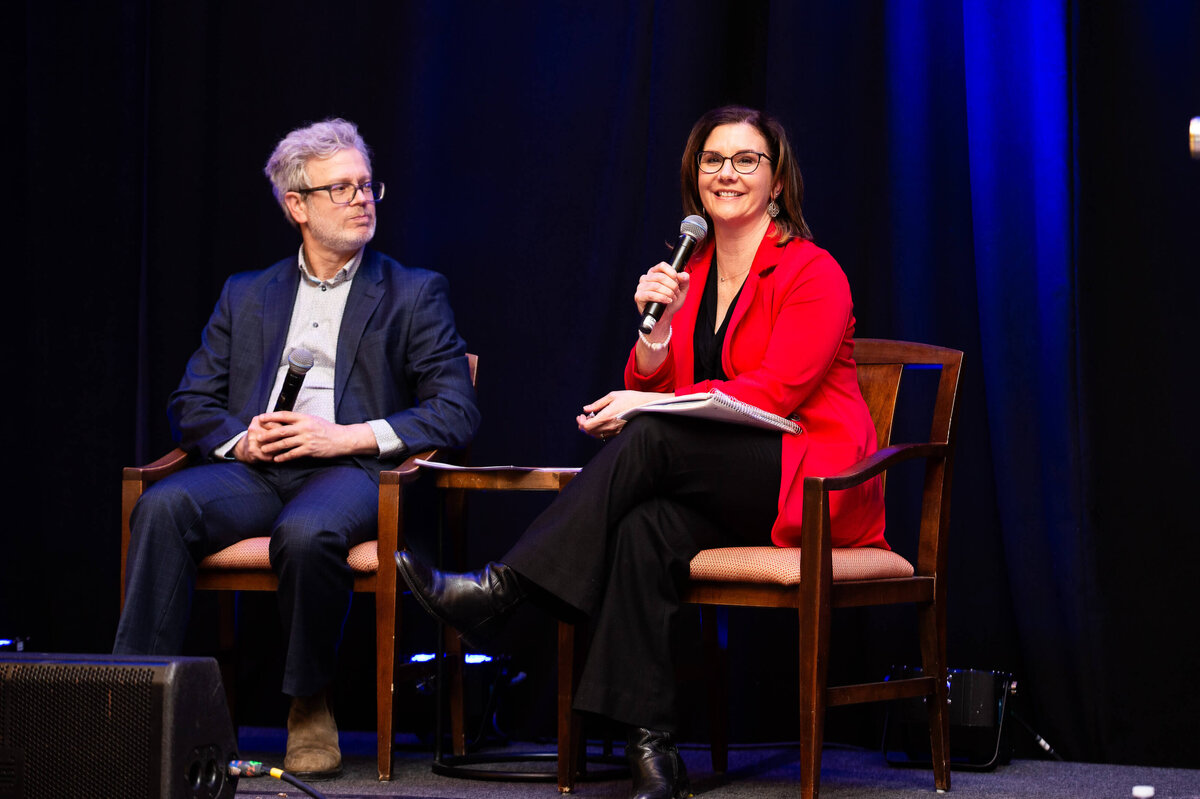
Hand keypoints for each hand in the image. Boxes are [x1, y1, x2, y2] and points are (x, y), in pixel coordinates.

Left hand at [234, 412, 376, 461]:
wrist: (342, 439)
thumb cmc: (327, 429)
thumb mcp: (313, 420)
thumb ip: (300, 420)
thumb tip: (285, 421)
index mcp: (305, 418)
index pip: (284, 415)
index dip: (271, 416)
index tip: (260, 418)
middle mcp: (305, 427)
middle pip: (281, 430)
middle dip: (267, 435)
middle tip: (257, 438)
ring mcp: (307, 439)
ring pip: (285, 443)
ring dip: (272, 447)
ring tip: (264, 450)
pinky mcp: (310, 450)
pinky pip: (293, 454)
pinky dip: (283, 457)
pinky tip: (277, 459)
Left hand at [575, 390, 667, 438]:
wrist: (645, 405)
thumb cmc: (630, 398)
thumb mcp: (612, 396)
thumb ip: (597, 404)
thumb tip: (586, 409)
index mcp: (607, 416)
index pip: (587, 426)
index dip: (581, 422)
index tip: (581, 415)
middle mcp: (610, 425)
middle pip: (590, 432)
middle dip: (583, 425)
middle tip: (583, 417)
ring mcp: (615, 430)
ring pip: (596, 435)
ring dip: (590, 428)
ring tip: (590, 419)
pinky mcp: (619, 432)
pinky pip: (604, 435)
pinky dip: (597, 431)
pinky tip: (599, 422)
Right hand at [634, 262, 690, 322]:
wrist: (665, 316)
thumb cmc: (671, 302)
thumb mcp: (681, 290)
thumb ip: (684, 281)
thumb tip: (683, 275)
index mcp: (655, 273)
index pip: (662, 266)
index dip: (671, 272)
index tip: (677, 279)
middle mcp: (646, 278)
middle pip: (661, 276)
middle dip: (672, 286)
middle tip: (676, 293)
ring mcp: (641, 287)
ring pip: (656, 285)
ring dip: (668, 293)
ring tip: (672, 298)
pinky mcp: (639, 296)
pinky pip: (650, 294)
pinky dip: (661, 298)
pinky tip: (667, 301)